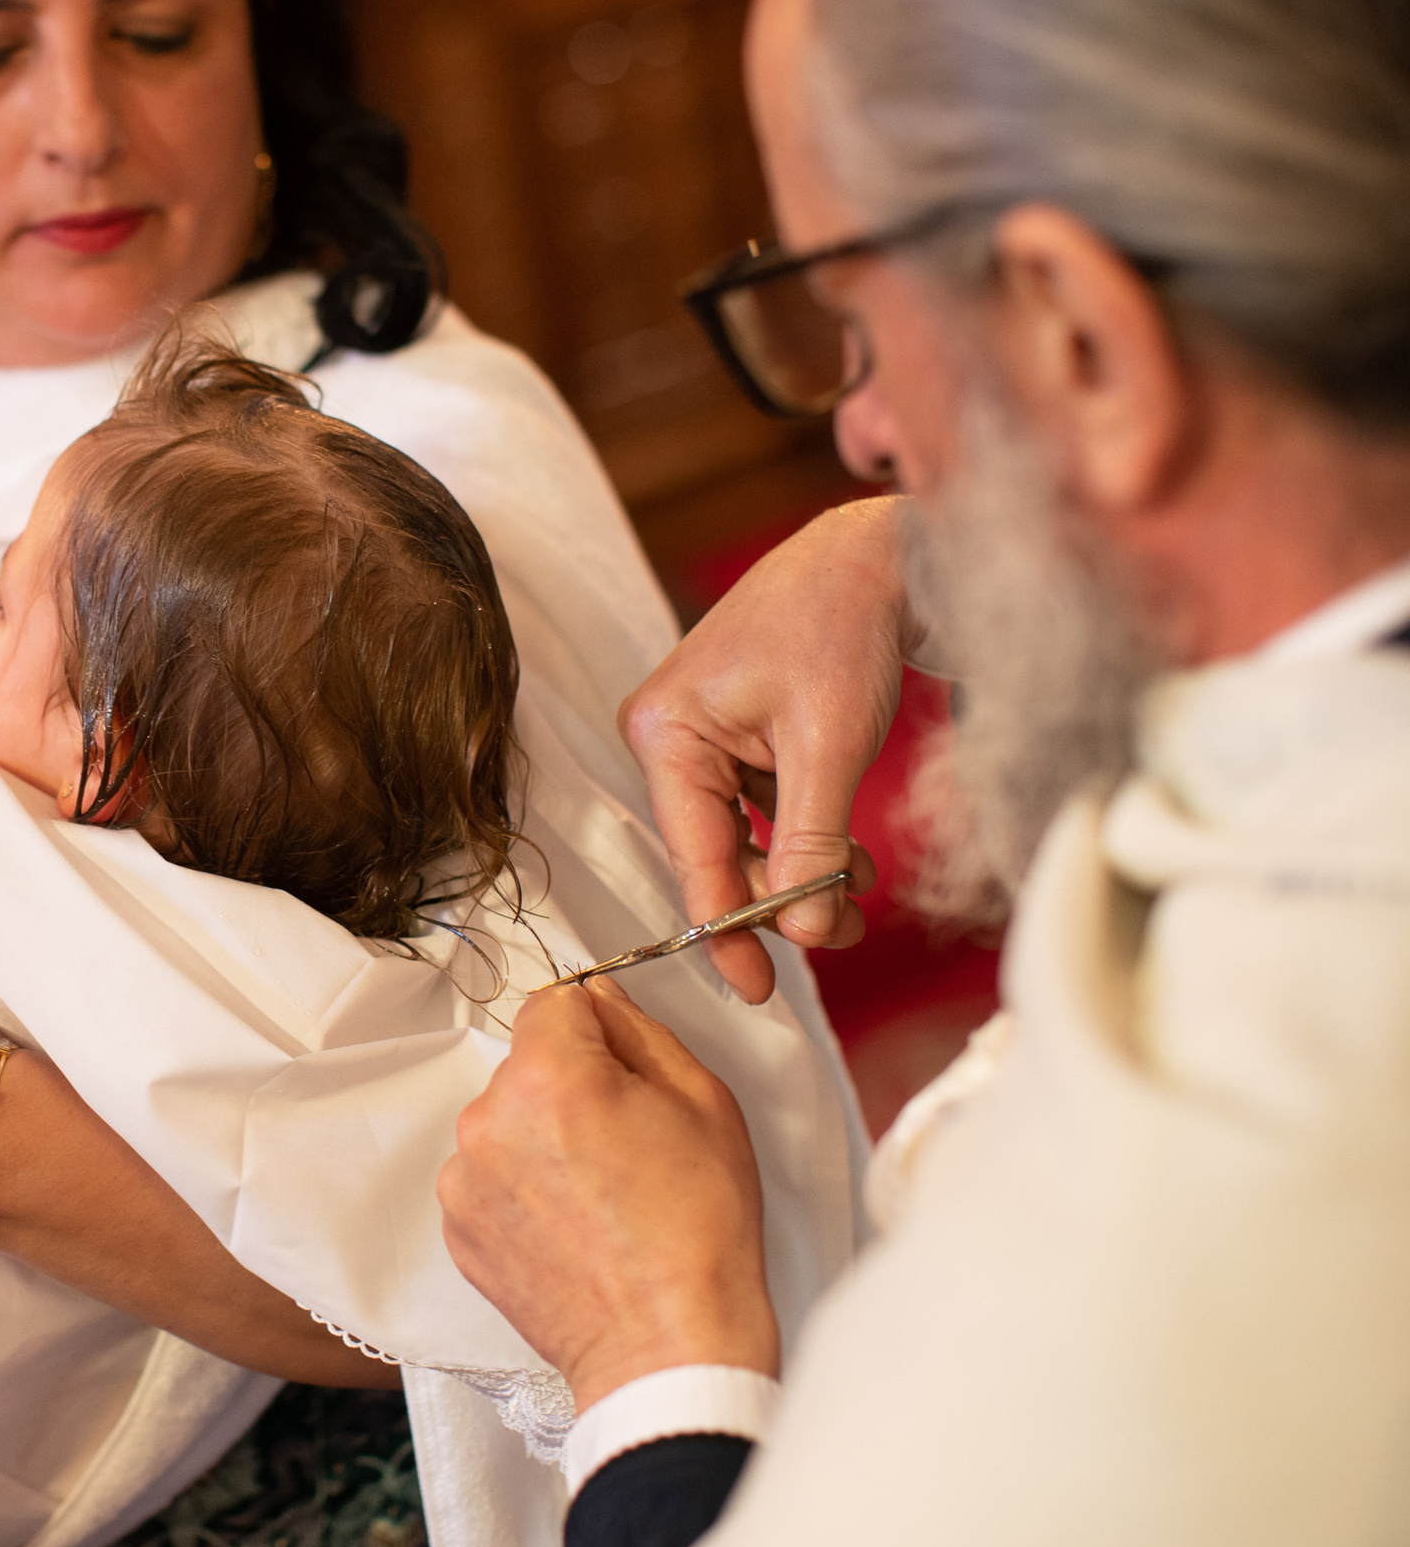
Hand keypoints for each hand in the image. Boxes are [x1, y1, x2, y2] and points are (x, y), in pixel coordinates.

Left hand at [439, 978, 779, 1409]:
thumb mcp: (702, 1103)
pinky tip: (572, 1226)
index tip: (620, 1065)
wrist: (667, 1347)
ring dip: (541, 1141)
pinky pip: (488, 1177)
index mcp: (550, 1078)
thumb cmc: (698, 1235)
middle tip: (626, 1147)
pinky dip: (522, 1190)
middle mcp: (489, 1121)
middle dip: (570, 1088)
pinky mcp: (457, 1227)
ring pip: (506, 1123)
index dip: (596, 1028)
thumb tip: (599, 999)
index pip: (553, 1003)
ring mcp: (464, 1178)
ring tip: (599, 1197)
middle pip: (527, 1067)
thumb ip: (640, 1033)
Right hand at [618, 497, 911, 1000]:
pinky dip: (806, 837)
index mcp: (665, 731)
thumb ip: (810, 843)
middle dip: (781, 894)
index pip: (694, 855)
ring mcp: (701, 735)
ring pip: (744, 838)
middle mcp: (668, 734)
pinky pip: (761, 810)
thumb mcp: (830, 747)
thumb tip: (800, 928)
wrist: (881, 556)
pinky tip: (848, 851)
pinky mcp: (737, 734)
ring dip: (801, 869)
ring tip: (860, 882)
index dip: (727, 927)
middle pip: (716, 852)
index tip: (756, 990)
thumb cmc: (841, 624)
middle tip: (844, 929)